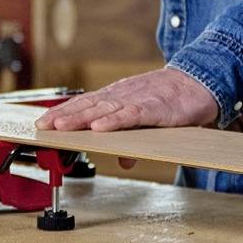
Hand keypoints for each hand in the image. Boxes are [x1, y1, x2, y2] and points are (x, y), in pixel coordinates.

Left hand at [34, 67, 220, 131]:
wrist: (200, 83)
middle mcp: (122, 96)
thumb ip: (132, 138)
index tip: (42, 121)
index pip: (84, 104)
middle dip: (64, 116)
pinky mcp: (155, 107)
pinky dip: (114, 121)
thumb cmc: (171, 100)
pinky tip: (99, 127)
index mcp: (117, 97)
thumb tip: (124, 160)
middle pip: (87, 106)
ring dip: (81, 118)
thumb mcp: (147, 120)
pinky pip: (131, 115)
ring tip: (61, 127)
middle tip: (43, 126)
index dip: (62, 112)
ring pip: (104, 109)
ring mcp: (137, 100)